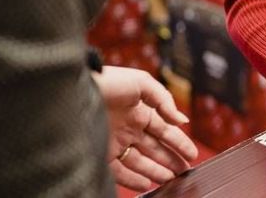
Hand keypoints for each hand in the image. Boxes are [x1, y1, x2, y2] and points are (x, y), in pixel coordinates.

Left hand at [92, 66, 197, 191]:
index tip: (192, 155)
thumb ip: (164, 101)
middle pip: (155, 149)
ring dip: (156, 171)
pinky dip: (133, 179)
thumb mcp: (142, 83)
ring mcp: (115, 142)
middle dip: (171, 160)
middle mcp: (129, 129)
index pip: (165, 131)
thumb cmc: (108, 81)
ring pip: (140, 162)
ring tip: (171, 180)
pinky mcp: (101, 154)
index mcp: (140, 111)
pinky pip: (119, 171)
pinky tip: (146, 184)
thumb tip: (182, 120)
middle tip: (185, 172)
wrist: (73, 91)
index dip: (180, 142)